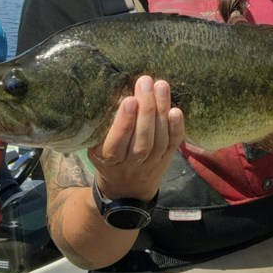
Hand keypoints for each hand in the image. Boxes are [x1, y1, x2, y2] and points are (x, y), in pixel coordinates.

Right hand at [87, 76, 184, 200]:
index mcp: (108, 160)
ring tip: (160, 86)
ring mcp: (151, 163)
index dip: (124, 123)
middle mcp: (131, 164)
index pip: (116, 144)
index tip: (129, 100)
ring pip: (158, 140)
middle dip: (146, 109)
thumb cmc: (108, 160)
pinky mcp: (166, 159)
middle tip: (145, 82)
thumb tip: (112, 91)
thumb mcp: (96, 147)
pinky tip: (176, 109)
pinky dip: (176, 128)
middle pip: (141, 140)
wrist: (126, 190)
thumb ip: (103, 127)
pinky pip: (173, 144)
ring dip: (161, 111)